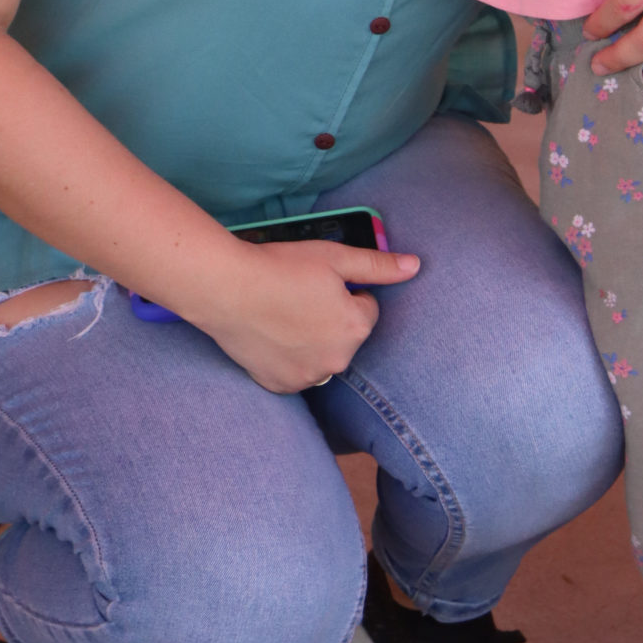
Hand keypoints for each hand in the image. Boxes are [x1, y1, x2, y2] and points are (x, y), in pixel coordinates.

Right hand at [195, 238, 419, 393]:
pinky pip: (296, 372)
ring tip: (283, 315)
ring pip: (321, 356)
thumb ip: (378, 266)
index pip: (367, 308)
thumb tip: (415, 266)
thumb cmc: (281, 267)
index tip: (319, 282)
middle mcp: (338, 360)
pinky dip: (289, 359)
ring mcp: (308, 376)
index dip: (346, 291)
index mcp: (356, 328)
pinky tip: (272, 335)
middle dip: (331, 318)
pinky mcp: (280, 385)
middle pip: (346, 336)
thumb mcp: (335, 257)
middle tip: (299, 296)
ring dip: (312, 341)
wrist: (227, 289)